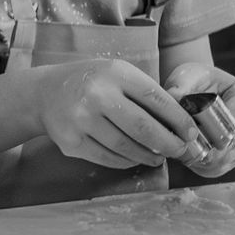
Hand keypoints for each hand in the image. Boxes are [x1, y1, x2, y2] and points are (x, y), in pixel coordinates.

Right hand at [35, 59, 201, 168]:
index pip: (156, 99)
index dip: (178, 120)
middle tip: (179, 151)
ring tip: (158, 157)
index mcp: (114, 73)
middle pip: (143, 127)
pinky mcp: (71, 142)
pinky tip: (134, 157)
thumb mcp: (116, 74)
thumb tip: (180, 125)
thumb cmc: (90, 83)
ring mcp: (81, 120)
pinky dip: (127, 161)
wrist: (44, 93)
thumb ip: (145, 94)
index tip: (190, 133)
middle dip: (168, 143)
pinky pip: (108, 158)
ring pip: (126, 147)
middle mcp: (96, 95)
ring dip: (148, 156)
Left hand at [163, 62, 234, 177]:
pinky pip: (218, 170)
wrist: (194, 89)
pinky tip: (186, 155)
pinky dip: (200, 167)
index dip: (210, 131)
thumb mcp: (186, 75)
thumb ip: (181, 85)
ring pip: (223, 161)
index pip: (233, 124)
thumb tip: (174, 98)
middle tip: (180, 142)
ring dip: (200, 158)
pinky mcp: (233, 157)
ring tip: (181, 146)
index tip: (189, 130)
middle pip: (230, 146)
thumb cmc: (192, 79)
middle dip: (203, 147)